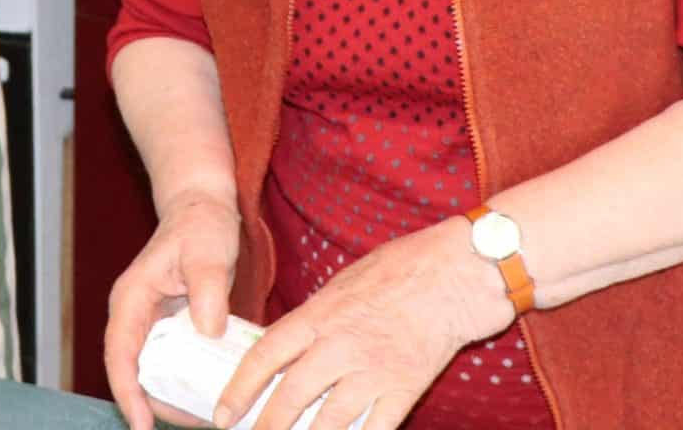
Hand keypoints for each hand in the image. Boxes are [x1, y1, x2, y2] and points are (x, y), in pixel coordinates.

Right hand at [106, 190, 242, 429]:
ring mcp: (152, 322)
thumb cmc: (201, 223)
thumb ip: (208, 289)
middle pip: (135, 371)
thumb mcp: (208, 251)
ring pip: (154, 371)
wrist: (204, 208)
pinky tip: (211, 392)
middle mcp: (135, 315)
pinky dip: (188, 379)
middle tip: (189, 424)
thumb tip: (208, 330)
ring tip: (202, 417)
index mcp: (131, 299)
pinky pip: (174, 361)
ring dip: (173, 396)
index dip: (127, 392)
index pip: (120, 354)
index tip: (140, 424)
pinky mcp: (172, 326)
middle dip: (156, 404)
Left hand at [215, 219, 513, 429]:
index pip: (266, 355)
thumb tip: (287, 345)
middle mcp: (341, 346)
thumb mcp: (345, 282)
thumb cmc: (403, 269)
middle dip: (265, 427)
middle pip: (290, 398)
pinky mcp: (404, 388)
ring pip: (327, 423)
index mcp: (320, 315)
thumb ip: (315, 317)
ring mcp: (373, 371)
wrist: (459, 273)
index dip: (239, 388)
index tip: (223, 413)